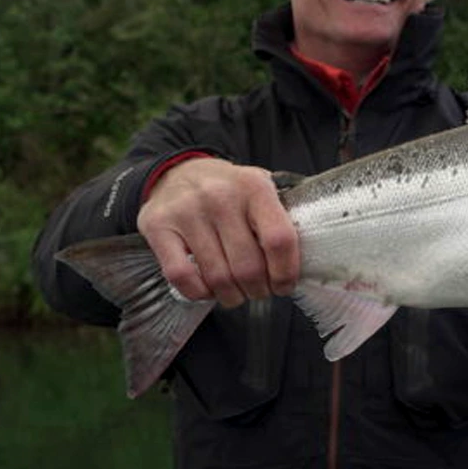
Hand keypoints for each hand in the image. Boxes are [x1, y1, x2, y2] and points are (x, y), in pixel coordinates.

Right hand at [137, 157, 299, 307]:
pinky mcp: (158, 226)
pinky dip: (200, 293)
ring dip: (232, 296)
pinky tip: (208, 290)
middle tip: (259, 291)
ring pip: (217, 276)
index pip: (279, 240)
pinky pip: (182, 276)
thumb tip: (310, 260)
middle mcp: (220, 196)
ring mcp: (187, 211)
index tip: (284, 285)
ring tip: (236, 294)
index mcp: (255, 187)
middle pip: (248, 266)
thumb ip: (280, 217)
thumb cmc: (230, 190)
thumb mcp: (260, 189)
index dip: (286, 272)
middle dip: (258, 290)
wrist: (178, 172)